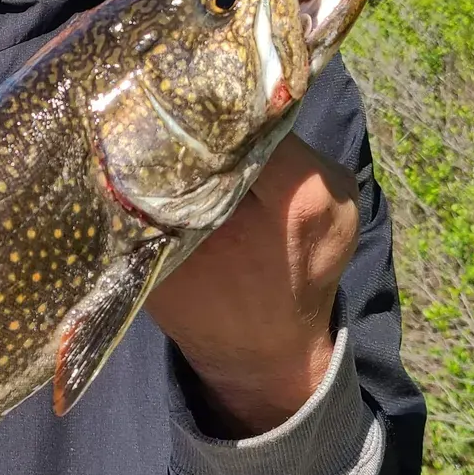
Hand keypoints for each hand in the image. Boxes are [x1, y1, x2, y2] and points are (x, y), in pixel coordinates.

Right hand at [144, 134, 359, 437]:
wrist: (270, 356)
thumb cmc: (213, 316)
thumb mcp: (172, 263)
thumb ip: (164, 204)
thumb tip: (131, 147)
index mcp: (297, 200)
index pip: (238, 124)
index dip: (190, 119)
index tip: (151, 118)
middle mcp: (330, 183)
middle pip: (257, 122)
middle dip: (209, 125)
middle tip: (164, 124)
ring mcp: (342, 184)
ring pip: (272, 133)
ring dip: (230, 137)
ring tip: (192, 142)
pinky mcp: (340, 187)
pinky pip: (287, 152)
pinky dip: (252, 153)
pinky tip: (223, 164)